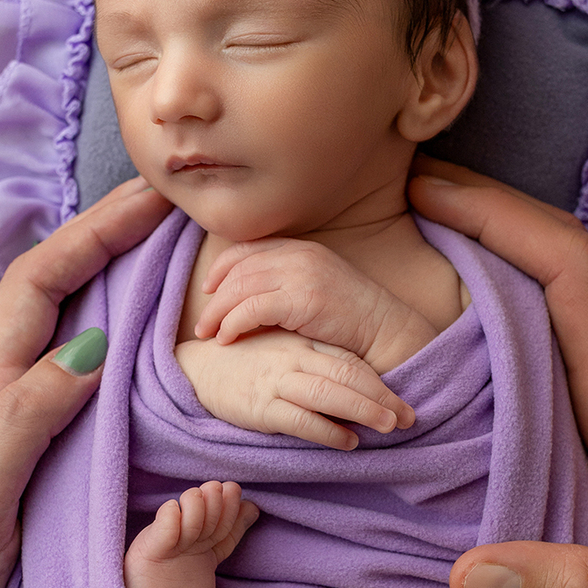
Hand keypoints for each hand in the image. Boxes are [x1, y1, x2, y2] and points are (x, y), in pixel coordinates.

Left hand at [0, 177, 174, 587]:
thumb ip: (21, 427)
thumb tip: (88, 348)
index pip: (39, 289)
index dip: (95, 234)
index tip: (157, 200)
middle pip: (59, 300)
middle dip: (116, 246)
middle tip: (186, 220)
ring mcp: (17, 444)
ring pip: (75, 345)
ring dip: (126, 298)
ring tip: (189, 277)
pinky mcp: (37, 483)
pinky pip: (91, 403)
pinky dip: (131, 367)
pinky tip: (167, 380)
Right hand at [176, 328, 414, 451]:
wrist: (198, 368)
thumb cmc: (248, 360)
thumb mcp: (285, 349)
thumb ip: (318, 359)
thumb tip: (359, 386)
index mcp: (303, 342)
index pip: (350, 360)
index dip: (381, 381)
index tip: (406, 401)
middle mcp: (294, 357)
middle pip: (347, 375)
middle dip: (382, 397)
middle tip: (409, 417)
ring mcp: (277, 380)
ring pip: (329, 393)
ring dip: (363, 410)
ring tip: (389, 426)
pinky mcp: (260, 406)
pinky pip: (300, 419)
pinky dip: (327, 431)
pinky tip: (348, 441)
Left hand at [196, 238, 436, 373]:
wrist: (386, 331)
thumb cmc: (350, 319)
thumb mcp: (315, 288)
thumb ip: (285, 282)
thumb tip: (247, 294)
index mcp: (301, 248)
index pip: (246, 249)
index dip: (221, 269)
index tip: (208, 290)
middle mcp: (299, 255)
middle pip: (238, 269)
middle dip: (214, 296)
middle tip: (201, 323)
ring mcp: (302, 274)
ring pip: (240, 288)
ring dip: (218, 313)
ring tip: (207, 334)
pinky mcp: (303, 299)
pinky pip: (252, 308)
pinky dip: (233, 324)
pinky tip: (227, 339)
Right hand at [410, 160, 587, 587]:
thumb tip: (469, 577)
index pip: (570, 274)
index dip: (496, 220)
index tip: (422, 193)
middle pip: (553, 259)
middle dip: (475, 214)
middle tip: (384, 203)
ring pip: (554, 291)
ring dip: (486, 252)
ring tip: (401, 249)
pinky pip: (556, 334)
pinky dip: (503, 306)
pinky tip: (455, 329)